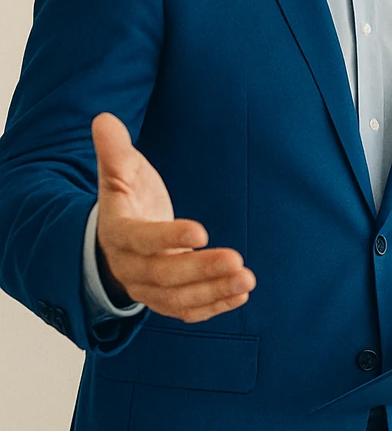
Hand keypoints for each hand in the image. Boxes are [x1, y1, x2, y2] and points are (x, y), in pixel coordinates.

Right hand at [92, 113, 254, 321]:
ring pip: (177, 298)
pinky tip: (241, 296)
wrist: (114, 238)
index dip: (169, 238)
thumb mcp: (119, 173)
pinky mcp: (164, 300)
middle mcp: (131, 267)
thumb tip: (104, 119)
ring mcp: (147, 288)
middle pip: (164, 275)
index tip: (202, 232)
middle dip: (201, 269)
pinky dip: (213, 306)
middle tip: (237, 261)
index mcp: (119, 234)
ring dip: (213, 291)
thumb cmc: (126, 200)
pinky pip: (186, 311)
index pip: (142, 240)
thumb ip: (114, 151)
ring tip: (247, 280)